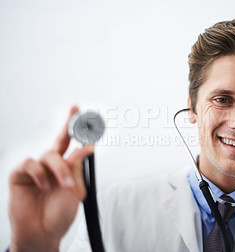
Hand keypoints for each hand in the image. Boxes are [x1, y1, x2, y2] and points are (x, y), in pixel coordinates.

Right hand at [8, 106, 92, 251]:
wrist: (43, 233)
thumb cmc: (60, 214)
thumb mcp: (75, 190)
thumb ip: (77, 168)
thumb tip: (87, 147)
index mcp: (67, 168)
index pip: (72, 144)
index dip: (76, 129)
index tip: (80, 111)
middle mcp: (52, 165)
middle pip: (59, 140)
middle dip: (67, 124)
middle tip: (75, 112)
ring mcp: (36, 169)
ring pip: (49, 155)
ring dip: (59, 169)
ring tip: (63, 186)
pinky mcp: (20, 175)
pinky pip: (30, 164)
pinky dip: (39, 174)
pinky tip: (43, 185)